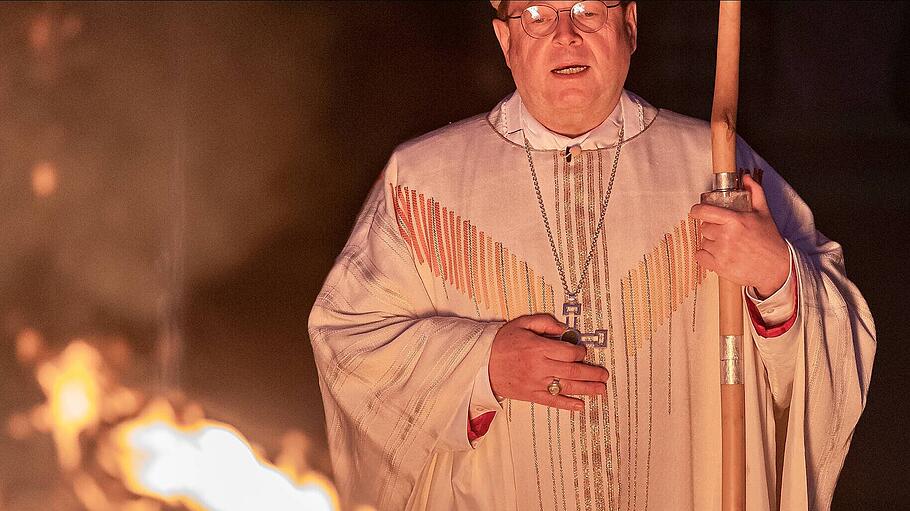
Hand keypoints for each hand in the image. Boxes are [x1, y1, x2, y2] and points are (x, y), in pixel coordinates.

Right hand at [488, 314, 608, 411]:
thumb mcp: (523, 323)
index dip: (580, 352)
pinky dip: (568, 404)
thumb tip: (565, 329)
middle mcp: (539, 366)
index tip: (584, 351)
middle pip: (572, 371)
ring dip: (587, 389)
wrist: (481, 363)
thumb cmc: (502, 342)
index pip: (568, 352)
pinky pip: (552, 402)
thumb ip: (545, 323)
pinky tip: (581, 406)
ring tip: (601, 390)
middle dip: (592, 373)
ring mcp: (536, 383)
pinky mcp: (531, 395)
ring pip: (567, 387)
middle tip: (604, 374)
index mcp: (538, 348)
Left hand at [689, 174, 788, 297]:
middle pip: (704, 228)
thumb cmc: (770, 241)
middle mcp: (726, 236)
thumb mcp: (764, 213)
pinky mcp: (719, 267)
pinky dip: (706, 256)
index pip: (704, 211)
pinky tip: (717, 254)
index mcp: (735, 220)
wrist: (777, 268)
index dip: (697, 210)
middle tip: (724, 232)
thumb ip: (755, 192)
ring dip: (711, 243)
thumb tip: (746, 178)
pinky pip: (700, 257)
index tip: (697, 212)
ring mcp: (721, 252)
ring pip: (703, 242)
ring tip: (726, 245)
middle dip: (712, 228)